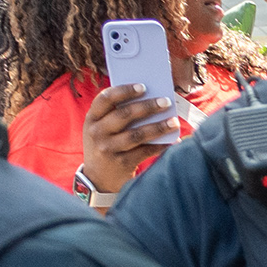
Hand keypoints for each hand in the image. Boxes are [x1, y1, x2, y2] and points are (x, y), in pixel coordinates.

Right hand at [80, 82, 177, 198]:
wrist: (98, 179)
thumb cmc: (105, 145)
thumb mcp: (101, 129)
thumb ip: (115, 114)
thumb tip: (147, 99)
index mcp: (92, 119)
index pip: (105, 98)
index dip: (124, 90)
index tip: (143, 87)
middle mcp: (97, 132)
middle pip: (125, 115)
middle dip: (148, 107)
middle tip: (166, 102)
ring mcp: (108, 149)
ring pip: (137, 134)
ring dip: (158, 127)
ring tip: (174, 122)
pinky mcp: (121, 163)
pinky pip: (145, 151)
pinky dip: (160, 146)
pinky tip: (172, 141)